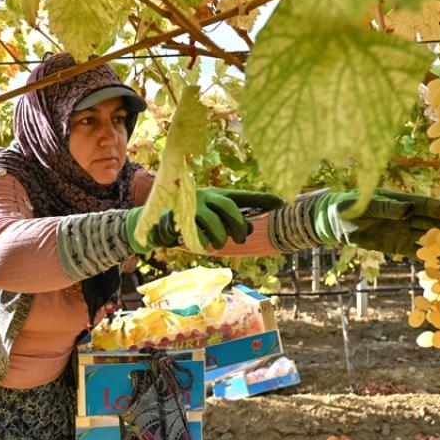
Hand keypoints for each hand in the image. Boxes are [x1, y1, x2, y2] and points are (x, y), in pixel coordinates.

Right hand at [126, 188, 283, 253]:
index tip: (282, 203)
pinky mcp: (177, 218)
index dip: (261, 199)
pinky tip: (198, 243)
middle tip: (241, 239)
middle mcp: (204, 196)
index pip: (242, 196)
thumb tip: (252, 226)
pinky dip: (201, 243)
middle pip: (229, 207)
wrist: (157, 224)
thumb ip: (231, 222)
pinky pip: (196, 234)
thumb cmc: (191, 222)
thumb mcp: (213, 220)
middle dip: (238, 225)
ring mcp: (190, 206)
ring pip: (213, 223)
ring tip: (216, 244)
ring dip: (219, 238)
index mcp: (216, 195)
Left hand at [312, 189, 439, 255]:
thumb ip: (386, 208)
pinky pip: (416, 252)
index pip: (428, 206)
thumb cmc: (351, 206)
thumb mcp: (367, 205)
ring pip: (429, 238)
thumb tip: (406, 210)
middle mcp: (409, 217)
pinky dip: (429, 257)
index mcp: (404, 202)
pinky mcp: (398, 247)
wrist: (336, 222)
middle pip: (434, 222)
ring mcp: (405, 232)